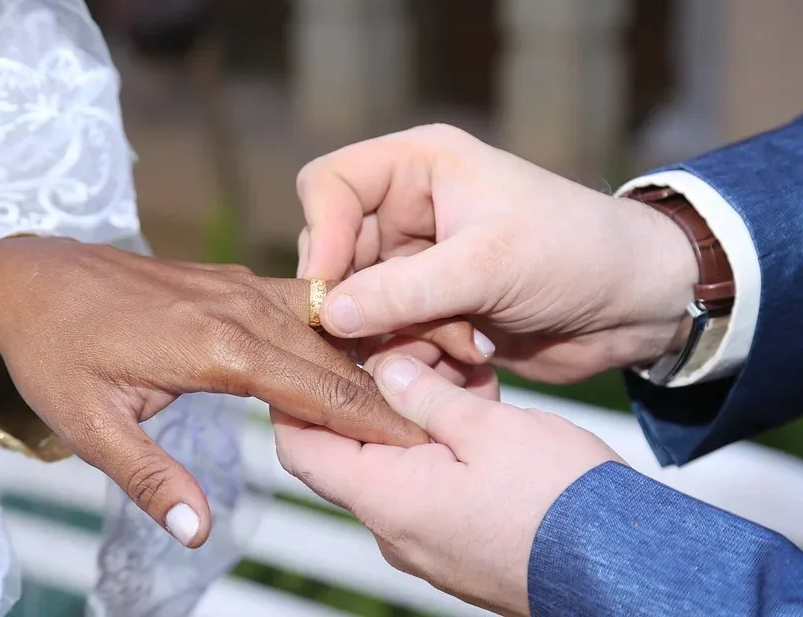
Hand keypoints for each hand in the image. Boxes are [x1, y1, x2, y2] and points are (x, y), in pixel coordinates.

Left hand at [0, 236, 427, 546]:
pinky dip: (337, 329)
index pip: (319, 387)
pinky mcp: (231, 282)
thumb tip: (199, 532)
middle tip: (444, 420)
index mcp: (216, 347)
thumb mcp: (89, 425)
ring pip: (326, 321)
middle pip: (337, 351)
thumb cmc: (55, 351)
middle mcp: (241, 308)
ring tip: (419, 384)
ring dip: (371, 352)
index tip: (423, 442)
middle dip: (392, 388)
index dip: (375, 419)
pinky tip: (356, 348)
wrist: (30, 273)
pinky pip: (301, 303)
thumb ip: (149, 478)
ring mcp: (239, 287)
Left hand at [273, 355, 621, 615]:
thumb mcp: (487, 427)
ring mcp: (427, 542)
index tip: (305, 359)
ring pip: (396, 465)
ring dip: (413, 418)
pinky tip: (475, 410)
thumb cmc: (559, 501)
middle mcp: (395, 529)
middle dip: (368, 396)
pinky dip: (440, 447)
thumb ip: (426, 395)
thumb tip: (388, 370)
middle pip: (350, 452)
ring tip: (450, 374)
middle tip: (395, 350)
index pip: (302, 449)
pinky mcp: (458, 544)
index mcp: (388, 498)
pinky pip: (430, 487)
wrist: (624, 567)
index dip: (293, 401)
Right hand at [296, 124, 697, 382]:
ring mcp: (419, 262)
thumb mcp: (488, 265)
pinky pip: (392, 336)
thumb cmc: (576, 253)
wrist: (636, 304)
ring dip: (399, 336)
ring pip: (362, 306)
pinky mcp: (432, 308)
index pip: (330, 184)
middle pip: (338, 256)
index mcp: (419, 167)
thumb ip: (403, 291)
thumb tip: (328, 315)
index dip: (321, 234)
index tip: (331, 290)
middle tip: (389, 337)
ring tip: (458, 342)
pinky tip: (471, 354)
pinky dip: (419, 355)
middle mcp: (409, 210)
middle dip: (364, 302)